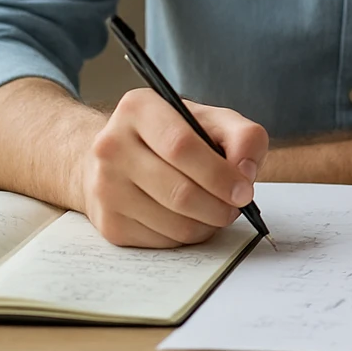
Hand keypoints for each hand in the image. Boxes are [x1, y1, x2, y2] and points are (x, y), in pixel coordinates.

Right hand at [77, 88, 268, 247]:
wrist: (121, 156)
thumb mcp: (213, 120)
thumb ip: (243, 136)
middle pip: (179, 191)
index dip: (219, 174)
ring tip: (218, 210)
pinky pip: (162, 241)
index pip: (181, 146)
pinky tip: (193, 218)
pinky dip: (188, 235)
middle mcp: (112, 146)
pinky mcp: (109, 222)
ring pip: (173, 222)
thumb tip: (245, 173)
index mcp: (139, 109)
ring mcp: (105, 187)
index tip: (244, 190)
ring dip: (208, 224)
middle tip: (237, 206)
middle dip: (219, 206)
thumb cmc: (174, 136)